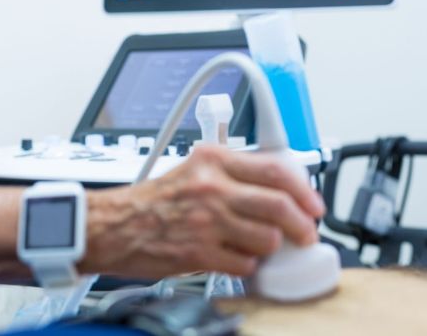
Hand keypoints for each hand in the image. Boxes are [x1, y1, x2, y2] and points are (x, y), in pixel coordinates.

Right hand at [80, 145, 324, 278]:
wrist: (113, 225)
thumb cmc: (152, 201)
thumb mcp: (193, 169)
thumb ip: (232, 174)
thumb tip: (277, 189)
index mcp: (213, 160)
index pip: (275, 169)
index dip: (304, 190)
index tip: (313, 204)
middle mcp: (212, 186)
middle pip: (279, 206)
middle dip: (302, 225)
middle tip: (306, 234)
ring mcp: (207, 221)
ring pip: (267, 238)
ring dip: (270, 247)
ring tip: (259, 246)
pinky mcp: (199, 253)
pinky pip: (245, 264)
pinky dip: (248, 266)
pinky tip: (235, 259)